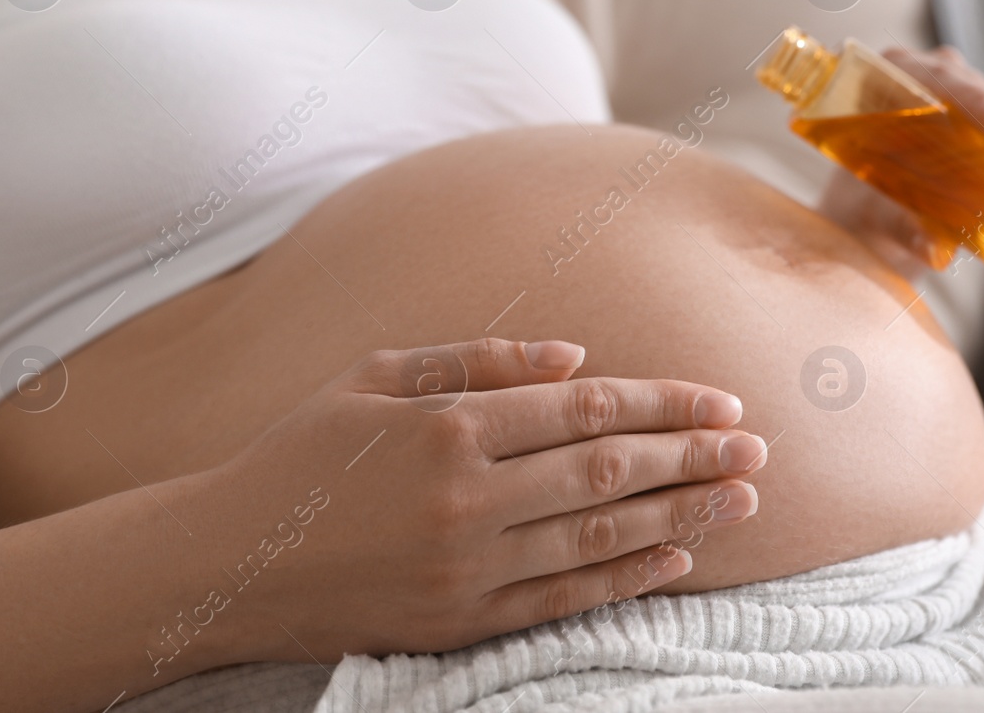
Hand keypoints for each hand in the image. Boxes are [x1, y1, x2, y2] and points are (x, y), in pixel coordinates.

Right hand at [193, 338, 767, 661]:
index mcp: (448, 426)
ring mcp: (466, 568)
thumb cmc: (301, 455)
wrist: (225, 562)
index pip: (585, 410)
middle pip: (609, 470)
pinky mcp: (460, 624)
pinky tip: (675, 559)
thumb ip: (476, 360)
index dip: (663, 405)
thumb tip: (579, 359)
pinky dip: (626, 579)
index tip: (721, 402)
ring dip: (681, 516)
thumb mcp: (374, 378)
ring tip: (742, 501)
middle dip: (693, 457)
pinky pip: (563, 600)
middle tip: (758, 449)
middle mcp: (468, 498)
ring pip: (600, 536)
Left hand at [817, 44, 983, 278]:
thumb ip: (901, 229)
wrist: (861, 222)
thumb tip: (936, 254)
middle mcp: (924, 80)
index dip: (970, 99)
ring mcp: (959, 100)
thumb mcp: (875, 219)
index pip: (930, 78)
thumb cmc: (858, 210)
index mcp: (885, 82)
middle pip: (976, 94)